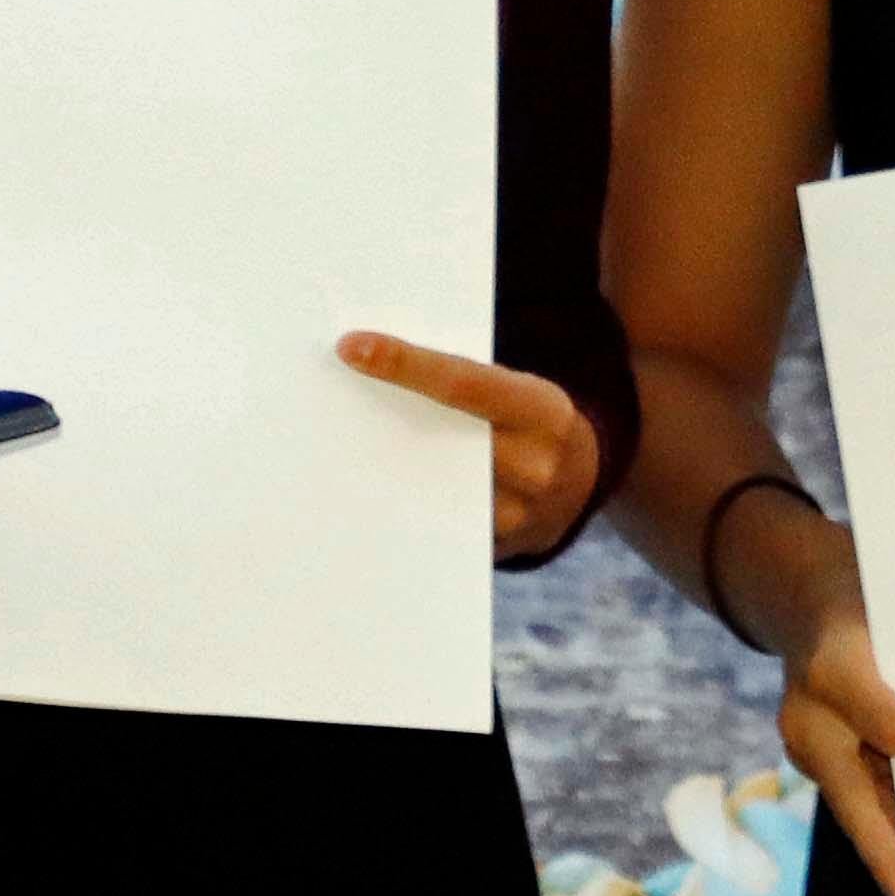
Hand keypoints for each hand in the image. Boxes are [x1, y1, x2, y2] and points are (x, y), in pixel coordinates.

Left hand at [337, 331, 604, 557]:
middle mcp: (536, 466)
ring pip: (429, 489)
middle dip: (377, 421)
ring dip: (375, 468)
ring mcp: (516, 516)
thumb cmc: (528, 422)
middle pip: (438, 440)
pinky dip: (396, 507)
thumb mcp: (519, 393)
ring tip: (322, 447)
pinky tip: (354, 493)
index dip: (405, 363)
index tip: (351, 346)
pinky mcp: (493, 549)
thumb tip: (380, 362)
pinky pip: (435, 526)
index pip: (463, 382)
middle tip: (315, 401)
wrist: (580, 483)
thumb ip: (471, 385)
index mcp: (543, 410)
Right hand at [762, 537, 894, 895]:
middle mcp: (808, 720)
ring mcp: (806, 746)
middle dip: (885, 859)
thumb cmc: (865, 594)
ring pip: (858, 808)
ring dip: (894, 847)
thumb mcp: (894, 607)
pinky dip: (891, 821)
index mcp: (831, 670)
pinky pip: (859, 797)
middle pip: (853, 803)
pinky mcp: (819, 759)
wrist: (801, 593)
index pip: (890, 724)